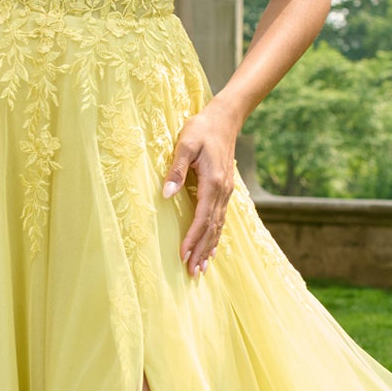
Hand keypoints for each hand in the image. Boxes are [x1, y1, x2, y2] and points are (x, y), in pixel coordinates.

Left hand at [162, 99, 239, 275]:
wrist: (224, 118)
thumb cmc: (201, 128)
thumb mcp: (185, 144)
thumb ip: (175, 170)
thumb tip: (165, 194)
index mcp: (213, 183)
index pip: (202, 218)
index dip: (192, 239)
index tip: (182, 255)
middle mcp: (223, 192)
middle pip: (212, 228)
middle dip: (201, 251)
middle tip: (192, 272)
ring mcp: (226, 192)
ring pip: (218, 226)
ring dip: (210, 248)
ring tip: (202, 268)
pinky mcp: (225, 190)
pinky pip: (221, 218)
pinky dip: (217, 236)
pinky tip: (213, 248)